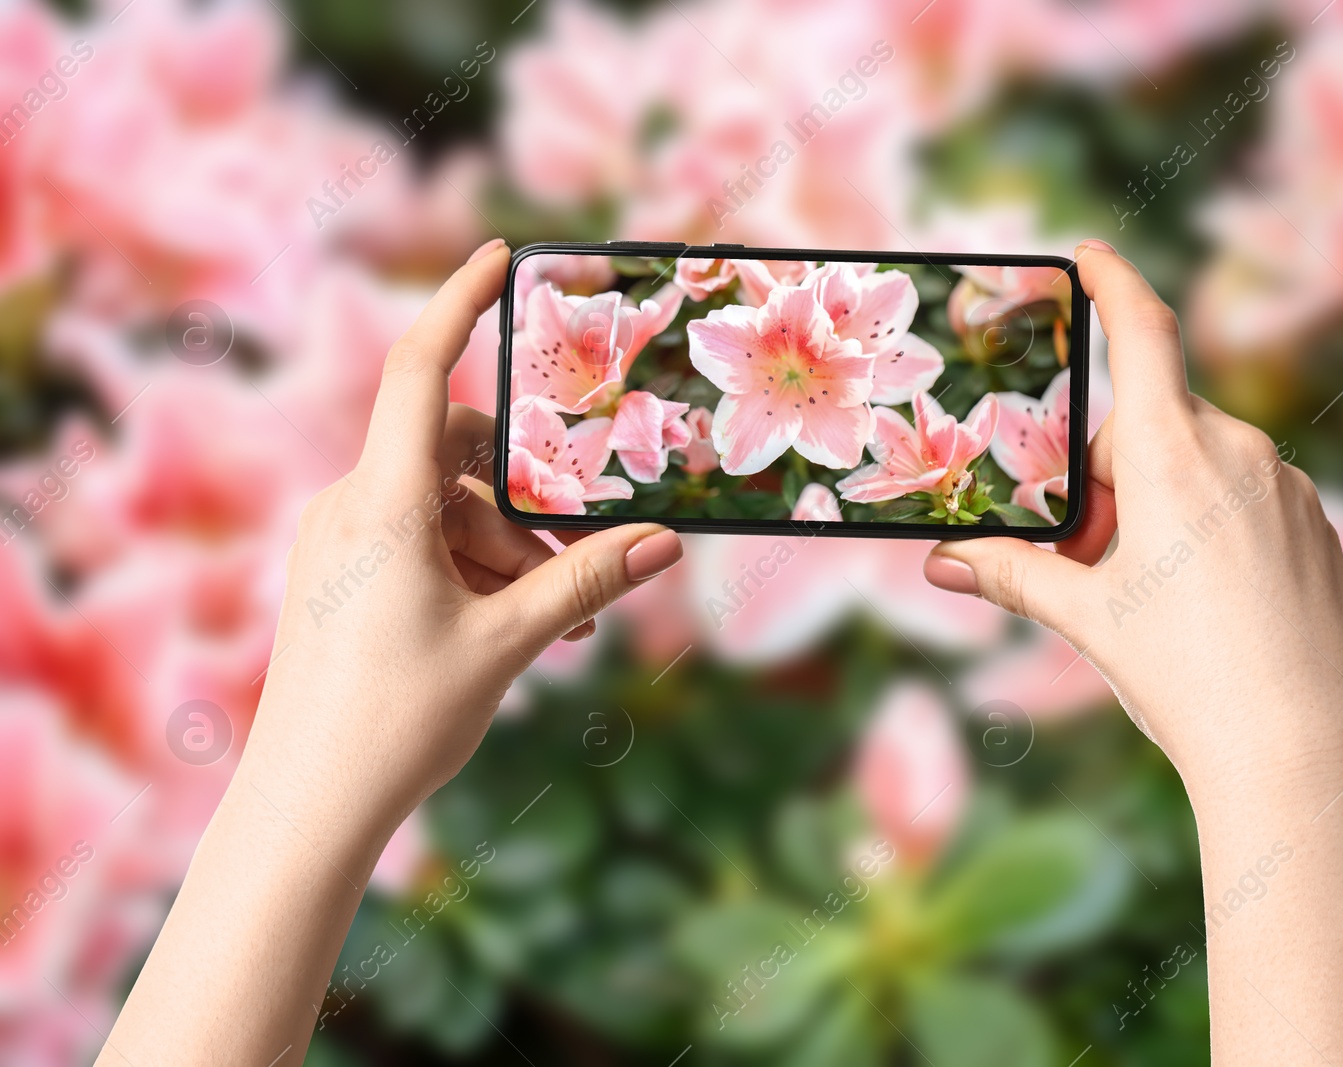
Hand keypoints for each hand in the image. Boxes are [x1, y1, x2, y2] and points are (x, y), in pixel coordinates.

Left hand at [245, 238, 682, 850]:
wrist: (306, 806)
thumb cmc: (396, 722)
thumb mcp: (506, 643)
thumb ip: (586, 582)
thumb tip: (666, 542)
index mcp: (381, 504)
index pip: (418, 371)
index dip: (458, 302)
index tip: (499, 253)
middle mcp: (350, 507)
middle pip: (456, 458)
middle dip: (524, 504)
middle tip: (575, 575)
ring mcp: (339, 543)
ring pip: (444, 508)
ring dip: (506, 550)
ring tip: (550, 628)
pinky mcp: (339, 577)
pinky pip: (417, 542)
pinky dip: (469, 568)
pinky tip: (505, 630)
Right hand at [923, 244, 1342, 1066]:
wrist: (1304, 753)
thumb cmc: (1187, 678)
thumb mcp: (1088, 619)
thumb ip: (1015, 575)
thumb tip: (943, 564)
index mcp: (1174, 454)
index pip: (1143, 334)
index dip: (1113, 282)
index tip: (1089, 250)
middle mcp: (1239, 451)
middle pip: (1153, 426)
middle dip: (1109, 474)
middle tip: (1083, 555)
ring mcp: (1287, 488)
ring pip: (1202, 464)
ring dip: (1160, 502)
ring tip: (1145, 594)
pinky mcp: (1315, 526)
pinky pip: (1248, 497)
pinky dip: (1210, 524)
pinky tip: (1204, 604)